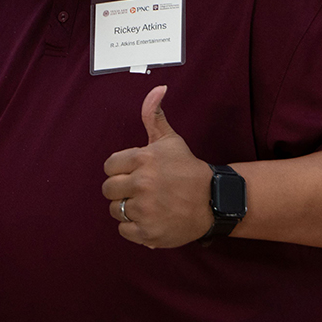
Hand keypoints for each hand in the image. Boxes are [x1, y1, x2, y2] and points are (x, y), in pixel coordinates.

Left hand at [101, 86, 214, 247]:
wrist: (213, 201)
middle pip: (108, 189)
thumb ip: (154, 115)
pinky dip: (134, 228)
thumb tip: (157, 88)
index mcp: (143, 159)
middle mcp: (142, 184)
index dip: (121, 170)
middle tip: (141, 190)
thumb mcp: (170, 140)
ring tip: (148, 205)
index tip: (136, 173)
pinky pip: (123, 230)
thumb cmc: (187, 170)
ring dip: (128, 209)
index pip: (109, 167)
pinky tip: (150, 219)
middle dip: (122, 190)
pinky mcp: (148, 232)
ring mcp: (145, 209)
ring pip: (115, 210)